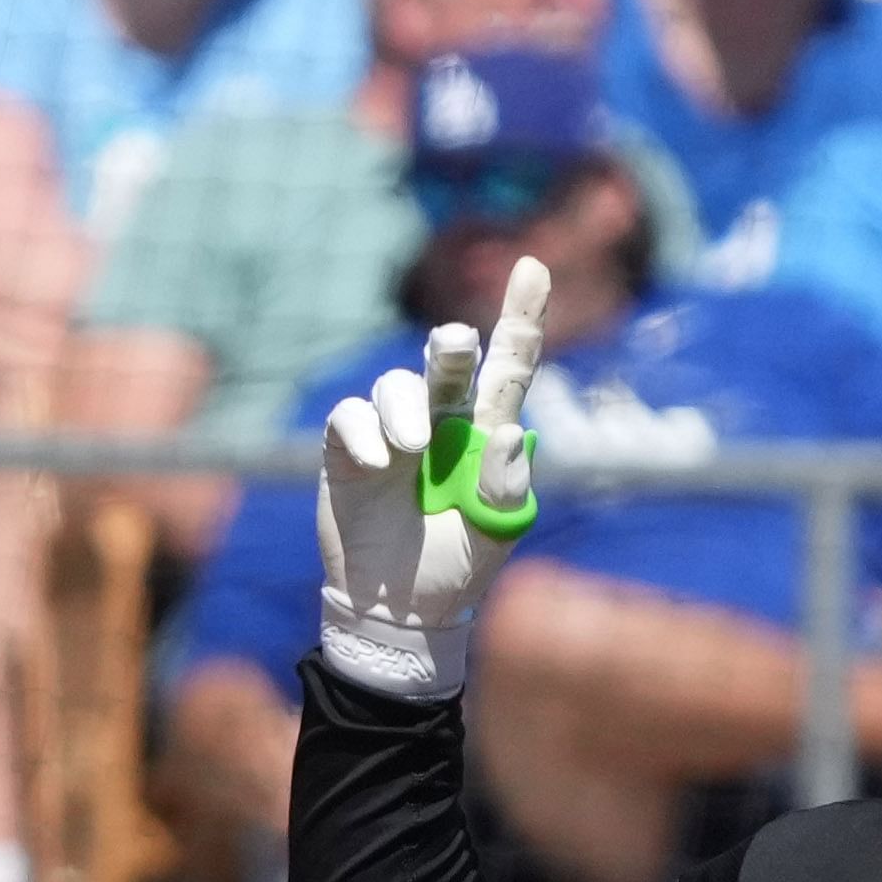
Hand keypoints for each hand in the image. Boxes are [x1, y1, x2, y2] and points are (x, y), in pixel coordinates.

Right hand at [310, 259, 553, 705]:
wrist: (397, 614)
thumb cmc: (455, 571)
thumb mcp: (496, 535)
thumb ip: (509, 487)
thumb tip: (514, 433)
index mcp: (487, 433)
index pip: (509, 367)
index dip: (521, 317)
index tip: (533, 267)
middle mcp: (442, 421)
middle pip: (450, 362)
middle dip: (452, 346)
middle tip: (454, 346)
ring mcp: (393, 433)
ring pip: (398, 385)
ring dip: (405, 407)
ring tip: (412, 450)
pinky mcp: (349, 450)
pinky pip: (351, 417)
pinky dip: (363, 431)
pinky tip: (375, 463)